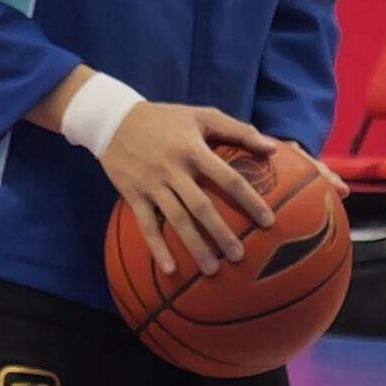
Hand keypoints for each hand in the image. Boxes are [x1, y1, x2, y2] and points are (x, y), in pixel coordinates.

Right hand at [100, 101, 294, 282]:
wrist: (113, 119)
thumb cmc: (165, 118)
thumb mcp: (202, 115)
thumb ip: (239, 130)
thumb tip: (273, 149)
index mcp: (194, 149)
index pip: (228, 178)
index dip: (250, 200)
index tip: (268, 221)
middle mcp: (174, 169)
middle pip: (202, 206)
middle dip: (222, 233)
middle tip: (239, 256)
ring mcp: (152, 184)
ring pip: (176, 220)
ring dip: (195, 246)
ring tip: (212, 270)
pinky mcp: (133, 194)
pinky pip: (146, 225)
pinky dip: (157, 248)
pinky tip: (171, 269)